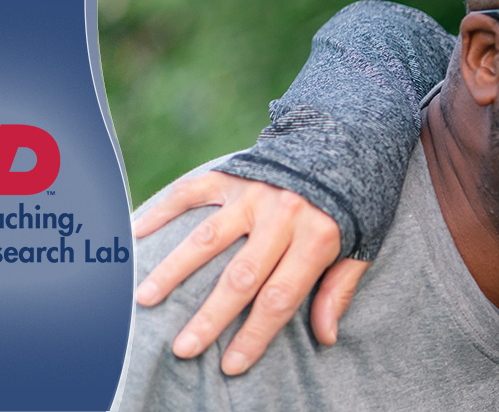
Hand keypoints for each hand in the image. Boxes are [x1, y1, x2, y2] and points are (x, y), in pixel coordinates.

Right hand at [130, 171, 367, 374]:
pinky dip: (162, 212)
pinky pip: (192, 192)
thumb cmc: (357, 197)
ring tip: (145, 299)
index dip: (255, 334)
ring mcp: (254, 193)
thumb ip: (339, 288)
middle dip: (211, 317)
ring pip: (207, 238)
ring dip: (175, 270)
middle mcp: (283, 216)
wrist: (350, 133)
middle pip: (240, 276)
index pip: (280, 297)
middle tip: (183, 347)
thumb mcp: (363, 242)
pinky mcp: (234, 173)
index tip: (231, 364)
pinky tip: (135, 235)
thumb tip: (325, 336)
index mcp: (318, 236)